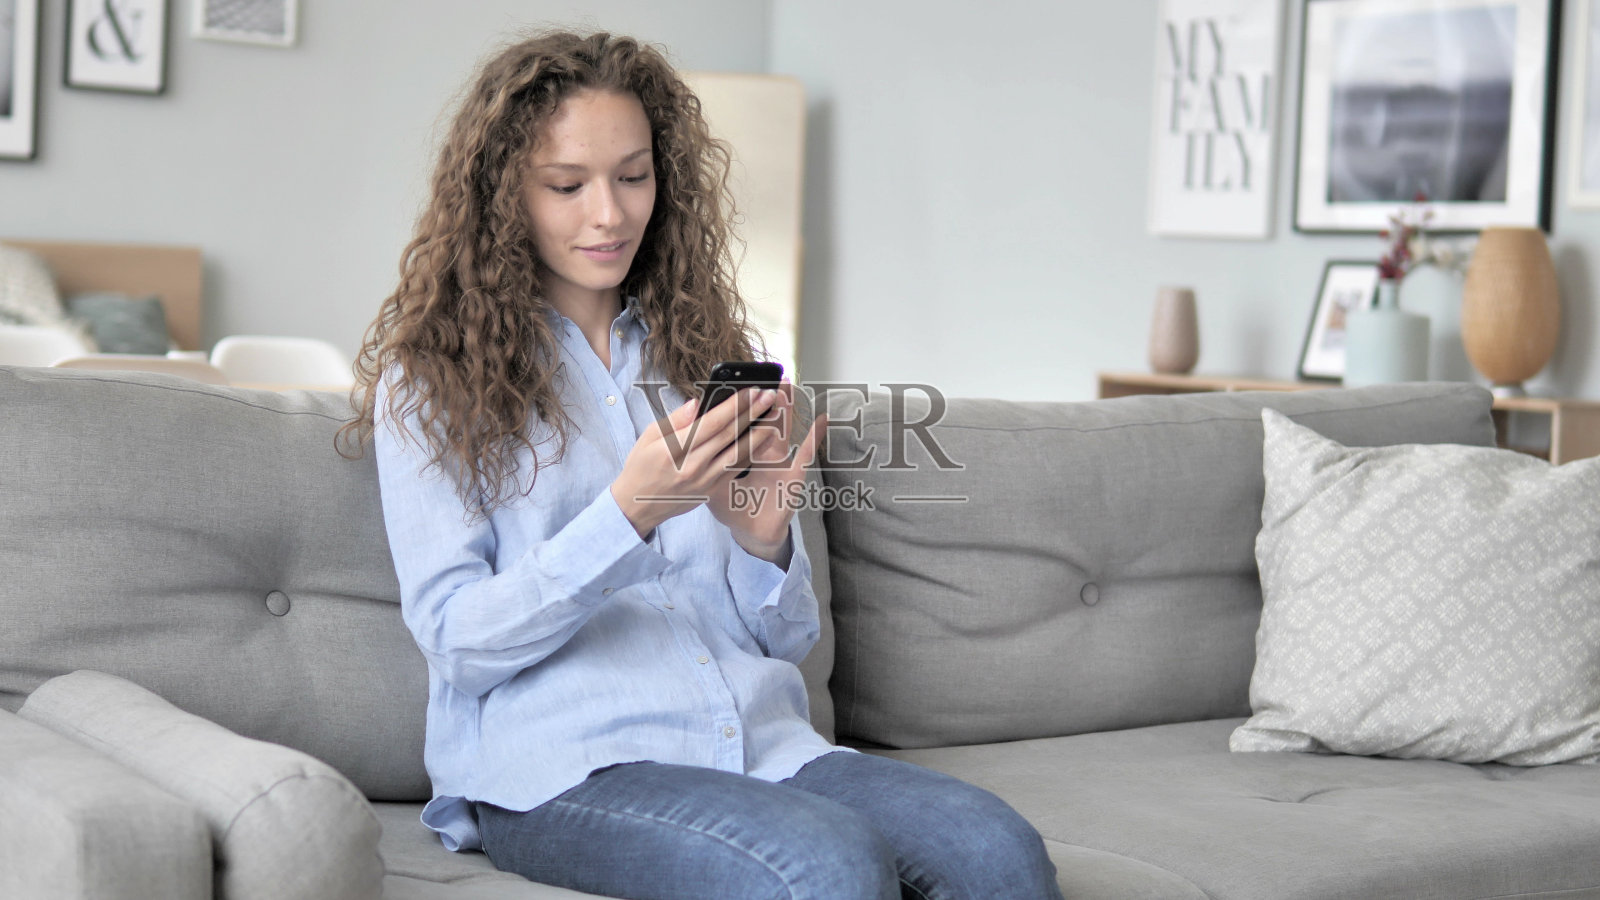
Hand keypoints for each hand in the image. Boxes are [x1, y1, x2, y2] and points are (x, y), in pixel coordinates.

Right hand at [610, 387, 780, 538]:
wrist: (639, 505)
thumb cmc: (641, 466)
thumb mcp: (648, 437)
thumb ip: (675, 420)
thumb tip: (697, 403)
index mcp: (675, 449)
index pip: (712, 423)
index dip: (735, 405)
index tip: (752, 391)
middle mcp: (693, 466)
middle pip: (730, 435)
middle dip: (753, 413)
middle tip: (770, 395)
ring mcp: (705, 480)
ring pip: (739, 453)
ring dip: (760, 433)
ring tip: (776, 416)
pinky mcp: (711, 490)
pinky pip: (736, 469)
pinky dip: (752, 453)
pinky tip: (764, 440)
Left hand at [705, 381, 826, 566]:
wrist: (751, 535)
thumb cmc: (733, 509)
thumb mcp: (713, 483)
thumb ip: (704, 462)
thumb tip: (694, 444)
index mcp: (741, 455)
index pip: (738, 426)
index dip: (737, 407)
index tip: (735, 383)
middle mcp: (762, 456)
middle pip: (761, 422)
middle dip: (763, 400)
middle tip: (763, 374)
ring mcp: (779, 465)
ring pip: (781, 431)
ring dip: (785, 408)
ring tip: (786, 385)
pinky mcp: (792, 478)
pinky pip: (804, 456)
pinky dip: (813, 438)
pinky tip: (821, 420)